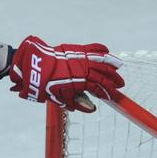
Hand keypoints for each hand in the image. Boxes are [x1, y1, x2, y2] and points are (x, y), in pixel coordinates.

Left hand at [9, 36, 123, 112]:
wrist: (36, 67)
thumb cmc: (46, 85)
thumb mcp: (61, 99)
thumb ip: (78, 104)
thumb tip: (93, 109)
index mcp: (81, 82)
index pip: (99, 88)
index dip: (107, 92)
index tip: (113, 96)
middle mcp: (84, 69)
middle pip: (103, 75)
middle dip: (113, 81)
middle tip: (120, 85)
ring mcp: (81, 58)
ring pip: (101, 61)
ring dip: (111, 65)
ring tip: (118, 69)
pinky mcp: (76, 49)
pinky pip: (92, 48)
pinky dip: (101, 50)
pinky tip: (107, 52)